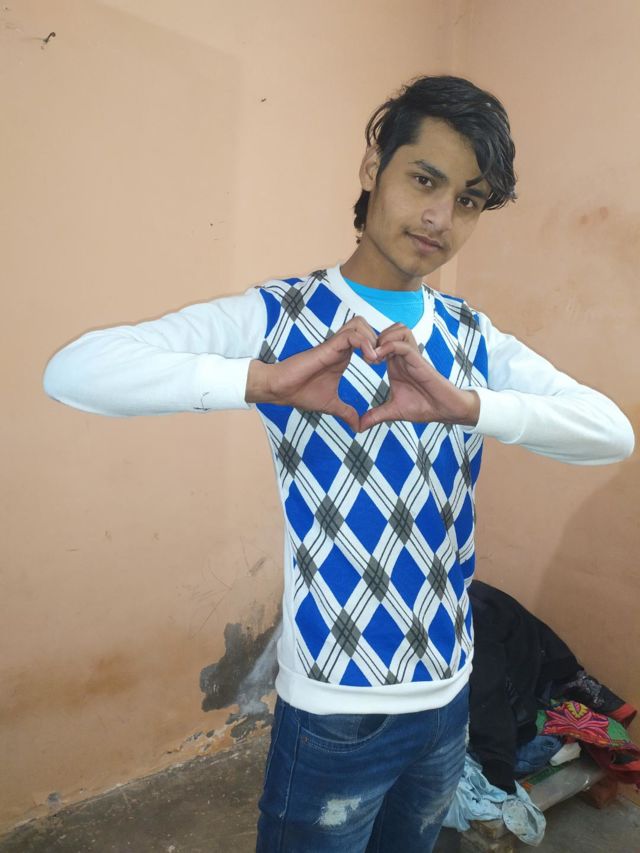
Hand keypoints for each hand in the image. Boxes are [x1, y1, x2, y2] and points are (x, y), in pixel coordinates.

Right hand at [245, 316, 378, 431]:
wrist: (281, 390)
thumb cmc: (301, 393)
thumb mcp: (331, 405)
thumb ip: (346, 413)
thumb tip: (358, 427)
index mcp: (342, 356)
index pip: (366, 338)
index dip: (379, 347)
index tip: (385, 365)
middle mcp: (339, 346)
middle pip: (366, 325)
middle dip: (379, 339)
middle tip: (383, 359)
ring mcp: (333, 344)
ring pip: (360, 324)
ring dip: (373, 339)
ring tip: (376, 359)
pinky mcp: (328, 346)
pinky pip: (351, 335)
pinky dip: (364, 343)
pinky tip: (369, 359)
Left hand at [358, 323, 479, 430]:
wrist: (445, 411)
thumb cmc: (424, 407)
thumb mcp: (393, 411)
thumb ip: (376, 416)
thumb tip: (359, 427)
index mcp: (396, 363)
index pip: (382, 340)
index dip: (368, 345)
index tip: (359, 360)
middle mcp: (403, 356)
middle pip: (390, 328)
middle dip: (374, 337)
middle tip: (365, 356)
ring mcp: (412, 356)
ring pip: (399, 328)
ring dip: (383, 338)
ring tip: (373, 357)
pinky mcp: (419, 360)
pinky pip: (403, 343)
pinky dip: (389, 346)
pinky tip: (379, 361)